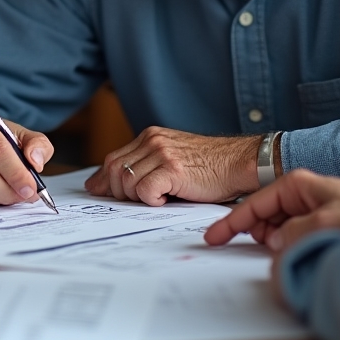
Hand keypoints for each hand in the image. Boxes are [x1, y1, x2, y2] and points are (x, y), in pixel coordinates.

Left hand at [86, 127, 261, 205]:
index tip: (103, 193)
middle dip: (118, 192)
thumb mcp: (170, 159)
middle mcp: (153, 141)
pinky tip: (167, 200)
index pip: (112, 159)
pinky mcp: (172, 169)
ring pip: (126, 182)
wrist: (239, 163)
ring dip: (138, 198)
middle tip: (137, 201)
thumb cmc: (209, 167)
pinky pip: (144, 191)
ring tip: (160, 198)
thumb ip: (140, 166)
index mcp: (150, 137)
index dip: (105, 180)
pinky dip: (152, 201)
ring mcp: (162, 154)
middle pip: (114, 170)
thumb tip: (100, 184)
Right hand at [204, 169, 339, 251]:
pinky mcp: (320, 227)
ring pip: (278, 232)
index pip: (252, 205)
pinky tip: (299, 257)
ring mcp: (309, 212)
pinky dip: (291, 250)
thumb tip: (275, 244)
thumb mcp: (330, 220)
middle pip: (263, 219)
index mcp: (296, 185)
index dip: (230, 223)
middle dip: (257, 236)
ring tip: (290, 254)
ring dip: (278, 246)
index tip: (212, 238)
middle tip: (256, 252)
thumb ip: (296, 231)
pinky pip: (294, 240)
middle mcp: (300, 197)